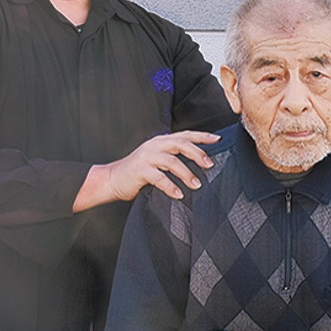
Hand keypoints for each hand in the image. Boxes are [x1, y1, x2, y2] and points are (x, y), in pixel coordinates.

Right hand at [74, 130, 217, 210]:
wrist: (113, 179)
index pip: (184, 135)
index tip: (217, 139)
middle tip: (210, 165)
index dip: (201, 136)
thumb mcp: (157, 159)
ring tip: (197, 185)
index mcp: (161, 141)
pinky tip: (179, 194)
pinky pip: (159, 178)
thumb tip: (201, 161)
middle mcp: (154, 146)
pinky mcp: (140, 170)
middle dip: (197, 153)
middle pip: (180, 144)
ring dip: (186, 173)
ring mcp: (146, 157)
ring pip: (171, 161)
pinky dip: (171, 186)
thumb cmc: (139, 172)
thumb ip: (174, 156)